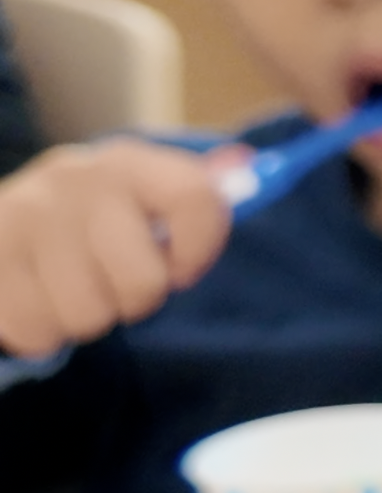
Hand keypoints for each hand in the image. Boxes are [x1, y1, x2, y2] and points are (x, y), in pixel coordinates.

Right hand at [0, 140, 235, 358]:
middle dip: (138, 299)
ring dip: (89, 316)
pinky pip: (37, 329)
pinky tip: (41, 298)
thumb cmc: (98, 222)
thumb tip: (246, 165)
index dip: (200, 249)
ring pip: (89, 314)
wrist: (4, 223)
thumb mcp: (145, 196)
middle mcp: (75, 179)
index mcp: (129, 162)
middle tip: (117, 282)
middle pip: (143, 282)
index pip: (197, 199)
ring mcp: (24, 216)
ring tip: (75, 287)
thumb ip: (194, 197)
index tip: (181, 266)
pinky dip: (44, 330)